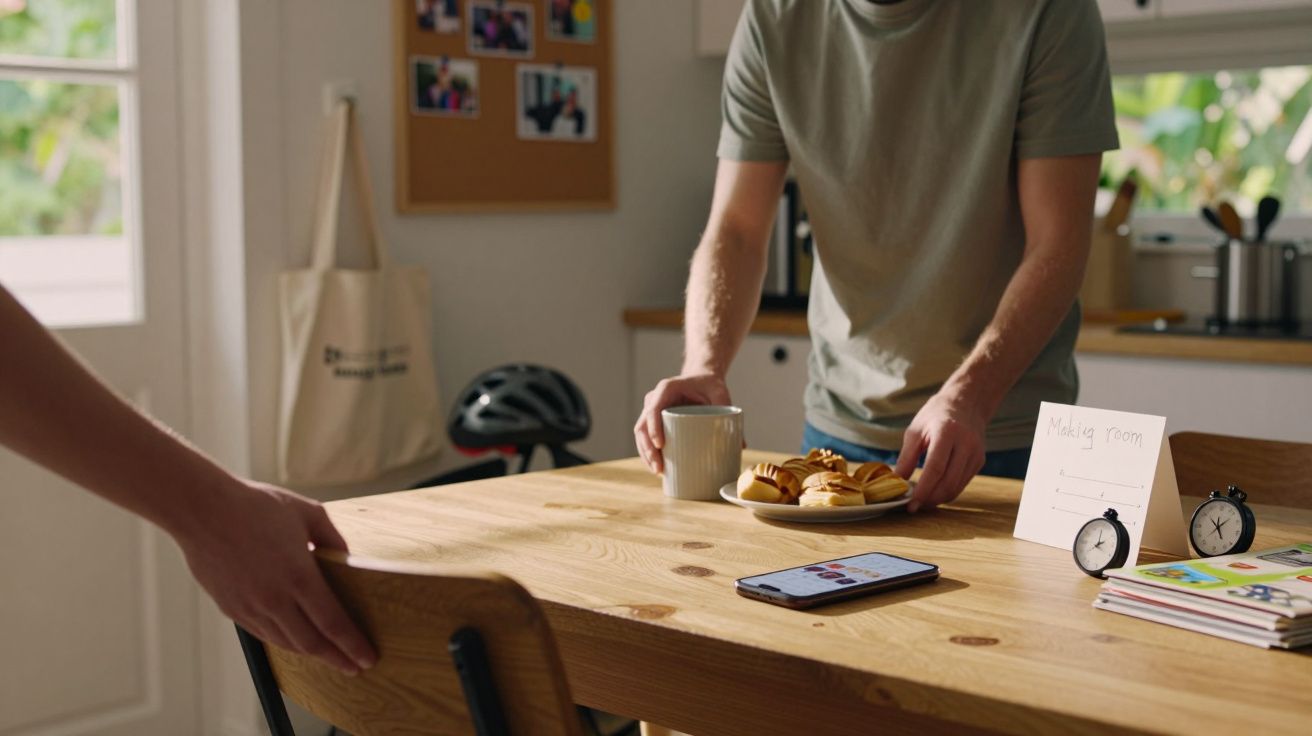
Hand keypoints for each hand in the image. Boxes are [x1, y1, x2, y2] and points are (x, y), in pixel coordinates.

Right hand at [172, 480, 376, 674]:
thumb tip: (346, 557)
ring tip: (328, 656)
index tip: (368, 658)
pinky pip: (263, 634)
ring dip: (311, 653)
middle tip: (354, 668)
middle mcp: (274, 599)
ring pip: (286, 643)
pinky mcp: (231, 609)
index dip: (352, 645)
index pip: (333, 623)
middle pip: (312, 643)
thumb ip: (332, 538)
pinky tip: (295, 641)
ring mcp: (250, 607)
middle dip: (337, 659)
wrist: (202, 510)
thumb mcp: (308, 513)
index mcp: (299, 576)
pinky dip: (284, 642)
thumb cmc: (256, 506)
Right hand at [634, 373, 731, 473]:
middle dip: (647, 449)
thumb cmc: (710, 385)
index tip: (660, 445)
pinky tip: (657, 467)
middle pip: (642, 425)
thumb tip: (740, 445)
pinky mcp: (655, 421)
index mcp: (666, 388)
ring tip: (659, 472)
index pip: (653, 409)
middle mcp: (655, 398)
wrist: (702, 379)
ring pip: (641, 434)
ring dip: (646, 454)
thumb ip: (729, 412)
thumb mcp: (720, 393)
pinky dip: (648, 453)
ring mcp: (652, 410)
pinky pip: (646, 437)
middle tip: (659, 468)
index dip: (653, 427)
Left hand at [894, 389, 987, 512]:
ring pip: (957, 487)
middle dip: (930, 499)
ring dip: (938, 499)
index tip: (910, 504)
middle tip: (914, 506)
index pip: (935, 468)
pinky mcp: (979, 461)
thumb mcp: (915, 431)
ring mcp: (976, 453)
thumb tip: (897, 482)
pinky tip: (934, 491)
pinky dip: (947, 492)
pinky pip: (962, 483)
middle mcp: (966, 443)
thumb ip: (906, 457)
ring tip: (921, 500)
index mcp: (947, 432)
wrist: (965, 403)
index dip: (923, 490)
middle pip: (948, 482)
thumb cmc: (935, 415)